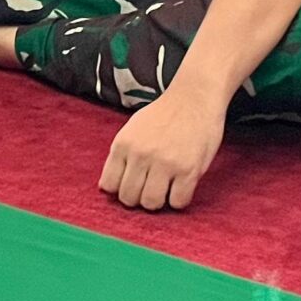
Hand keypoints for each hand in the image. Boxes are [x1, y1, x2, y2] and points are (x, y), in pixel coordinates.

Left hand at [101, 88, 226, 211]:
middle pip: (129, 198)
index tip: (132, 185)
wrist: (195, 97)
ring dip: (159, 200)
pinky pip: (177, 202)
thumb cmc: (164, 114)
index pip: (109, 185)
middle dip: (139, 198)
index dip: (120, 189)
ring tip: (166, 187)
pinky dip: (179, 199)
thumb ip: (121, 156)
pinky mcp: (188, 170)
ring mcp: (165, 163)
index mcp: (123, 144)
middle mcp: (141, 155)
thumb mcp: (133, 129)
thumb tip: (106, 187)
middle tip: (151, 187)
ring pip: (151, 203)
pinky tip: (181, 185)